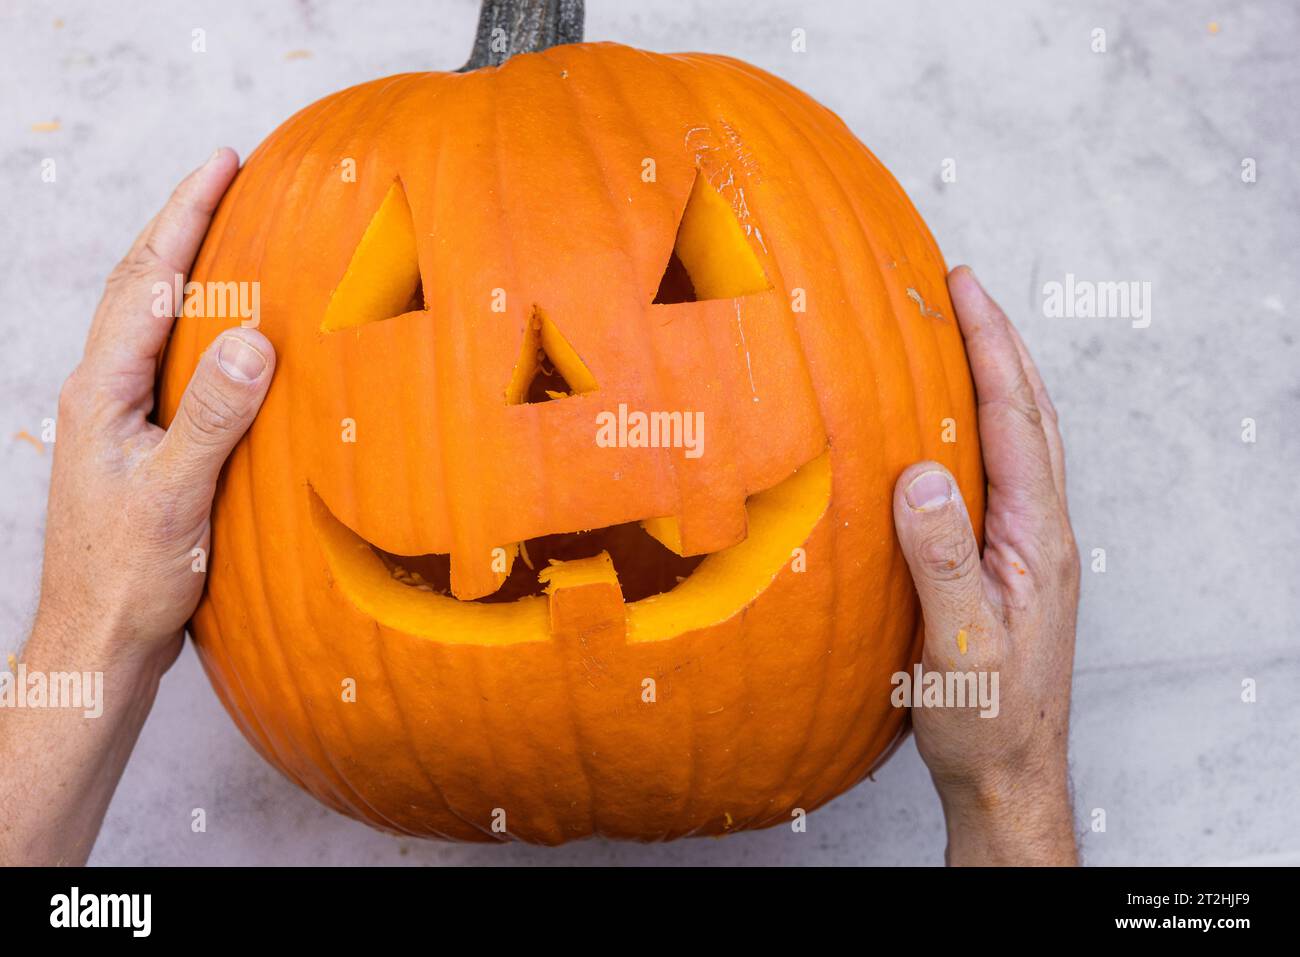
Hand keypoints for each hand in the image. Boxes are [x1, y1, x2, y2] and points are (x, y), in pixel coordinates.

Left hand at [0, 148, 273, 864]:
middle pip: (141, 287)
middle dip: (184, 226)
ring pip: (155, 324)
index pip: (145, 282)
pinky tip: (236, 339)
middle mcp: (105, 393)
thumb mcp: (173, 494)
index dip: (184, 217)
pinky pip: (176, 365)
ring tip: (236, 237)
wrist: (97, 645)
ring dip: (192, 272)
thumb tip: (253, 337)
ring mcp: (122, 419)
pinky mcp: (144, 446)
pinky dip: (204, 329)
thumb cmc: (127, 579)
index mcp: (103, 390)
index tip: (222, 163)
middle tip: (230, 179)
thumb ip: (212, 415)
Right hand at [893, 266, 1079, 865]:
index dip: (991, 348)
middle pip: (1031, 415)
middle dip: (1000, 343)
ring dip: (1000, 378)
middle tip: (964, 287)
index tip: (963, 288)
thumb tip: (923, 475)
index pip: (1015, 421)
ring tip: (963, 334)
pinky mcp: (1012, 564)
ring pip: (1023, 440)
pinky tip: (955, 428)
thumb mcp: (960, 643)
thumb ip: (943, 559)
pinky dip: (986, 425)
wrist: (1008, 773)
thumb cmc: (984, 717)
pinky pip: (1003, 472)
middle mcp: (1044, 533)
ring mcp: (1033, 548)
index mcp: (1037, 539)